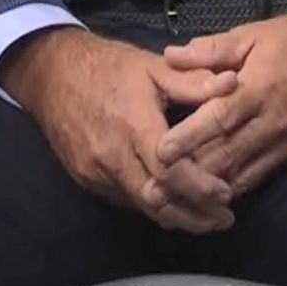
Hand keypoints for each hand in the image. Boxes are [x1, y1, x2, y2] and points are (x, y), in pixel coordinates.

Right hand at [0, 26, 242, 232]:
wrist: (52, 73)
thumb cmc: (108, 66)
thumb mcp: (155, 66)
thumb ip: (195, 80)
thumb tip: (234, 84)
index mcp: (134, 125)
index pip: (171, 171)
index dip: (200, 188)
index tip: (227, 195)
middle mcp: (112, 155)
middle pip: (157, 200)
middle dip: (193, 216)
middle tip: (224, 219)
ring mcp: (96, 171)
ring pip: (140, 206)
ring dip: (175, 216)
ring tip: (206, 219)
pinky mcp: (86, 178)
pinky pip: (124, 198)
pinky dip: (151, 205)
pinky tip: (173, 203)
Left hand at [151, 12, 286, 205]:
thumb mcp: (254, 33)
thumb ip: (212, 49)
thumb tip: (171, 55)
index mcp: (258, 88)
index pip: (220, 118)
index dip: (190, 137)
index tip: (161, 152)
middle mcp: (271, 120)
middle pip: (226, 154)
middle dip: (190, 173)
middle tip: (154, 186)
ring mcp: (285, 141)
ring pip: (242, 173)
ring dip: (207, 188)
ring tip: (174, 199)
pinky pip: (259, 176)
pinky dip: (233, 187)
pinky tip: (208, 196)